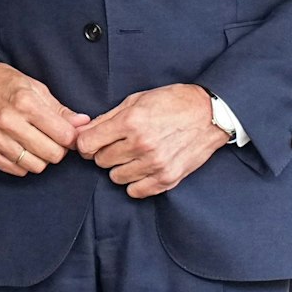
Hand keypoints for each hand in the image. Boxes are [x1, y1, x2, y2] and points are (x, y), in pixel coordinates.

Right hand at [0, 61, 91, 175]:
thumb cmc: (1, 82)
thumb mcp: (34, 87)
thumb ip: (59, 109)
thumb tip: (82, 123)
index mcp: (25, 102)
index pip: (63, 135)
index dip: (71, 137)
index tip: (69, 134)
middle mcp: (9, 122)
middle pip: (51, 154)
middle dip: (58, 149)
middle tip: (53, 139)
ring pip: (34, 166)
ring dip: (40, 158)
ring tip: (36, 143)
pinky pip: (15, 170)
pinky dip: (23, 163)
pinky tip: (21, 148)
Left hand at [76, 83, 227, 198]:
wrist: (210, 113)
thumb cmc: (173, 102)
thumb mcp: (137, 100)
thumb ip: (107, 118)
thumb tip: (81, 133)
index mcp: (131, 121)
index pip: (87, 144)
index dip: (86, 143)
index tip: (93, 142)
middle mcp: (141, 144)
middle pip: (101, 161)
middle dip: (106, 152)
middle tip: (119, 144)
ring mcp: (155, 164)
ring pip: (116, 177)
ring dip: (121, 167)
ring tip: (134, 155)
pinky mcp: (168, 178)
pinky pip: (135, 191)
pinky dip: (135, 182)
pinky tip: (143, 168)